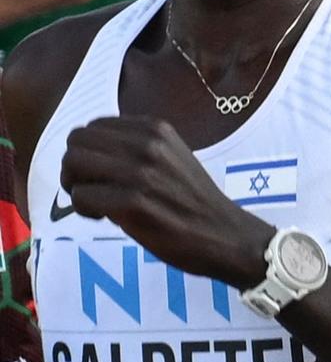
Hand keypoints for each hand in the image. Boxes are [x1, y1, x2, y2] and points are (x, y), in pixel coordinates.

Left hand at [61, 116, 273, 287]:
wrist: (226, 234)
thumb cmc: (196, 201)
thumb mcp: (173, 156)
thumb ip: (139, 147)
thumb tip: (91, 151)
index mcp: (157, 129)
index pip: (93, 126)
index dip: (90, 151)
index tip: (104, 173)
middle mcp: (147, 144)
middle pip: (76, 141)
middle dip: (75, 167)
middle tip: (91, 189)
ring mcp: (140, 173)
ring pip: (73, 165)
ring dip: (76, 186)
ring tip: (97, 203)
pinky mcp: (132, 203)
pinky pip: (81, 197)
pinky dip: (85, 209)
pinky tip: (106, 218)